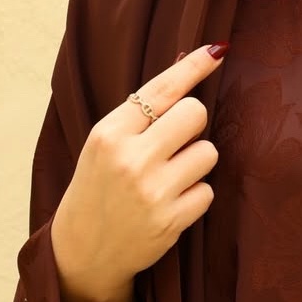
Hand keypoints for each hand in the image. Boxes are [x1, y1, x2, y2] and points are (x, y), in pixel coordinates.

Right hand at [50, 43, 227, 301]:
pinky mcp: (170, 221)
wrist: (83, 250)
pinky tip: (171, 203)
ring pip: (208, 152)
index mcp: (109, 133)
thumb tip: (188, 71)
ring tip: (169, 178)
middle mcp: (130, 159)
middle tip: (174, 143)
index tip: (218, 51)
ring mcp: (152, 192)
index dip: (193, 67)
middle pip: (195, 114)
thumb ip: (141, 115)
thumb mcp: (105, 143)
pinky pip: (208, 191)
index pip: (162, 89)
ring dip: (196, 163)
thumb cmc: (99, 186)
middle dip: (192, 125)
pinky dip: (195, 196)